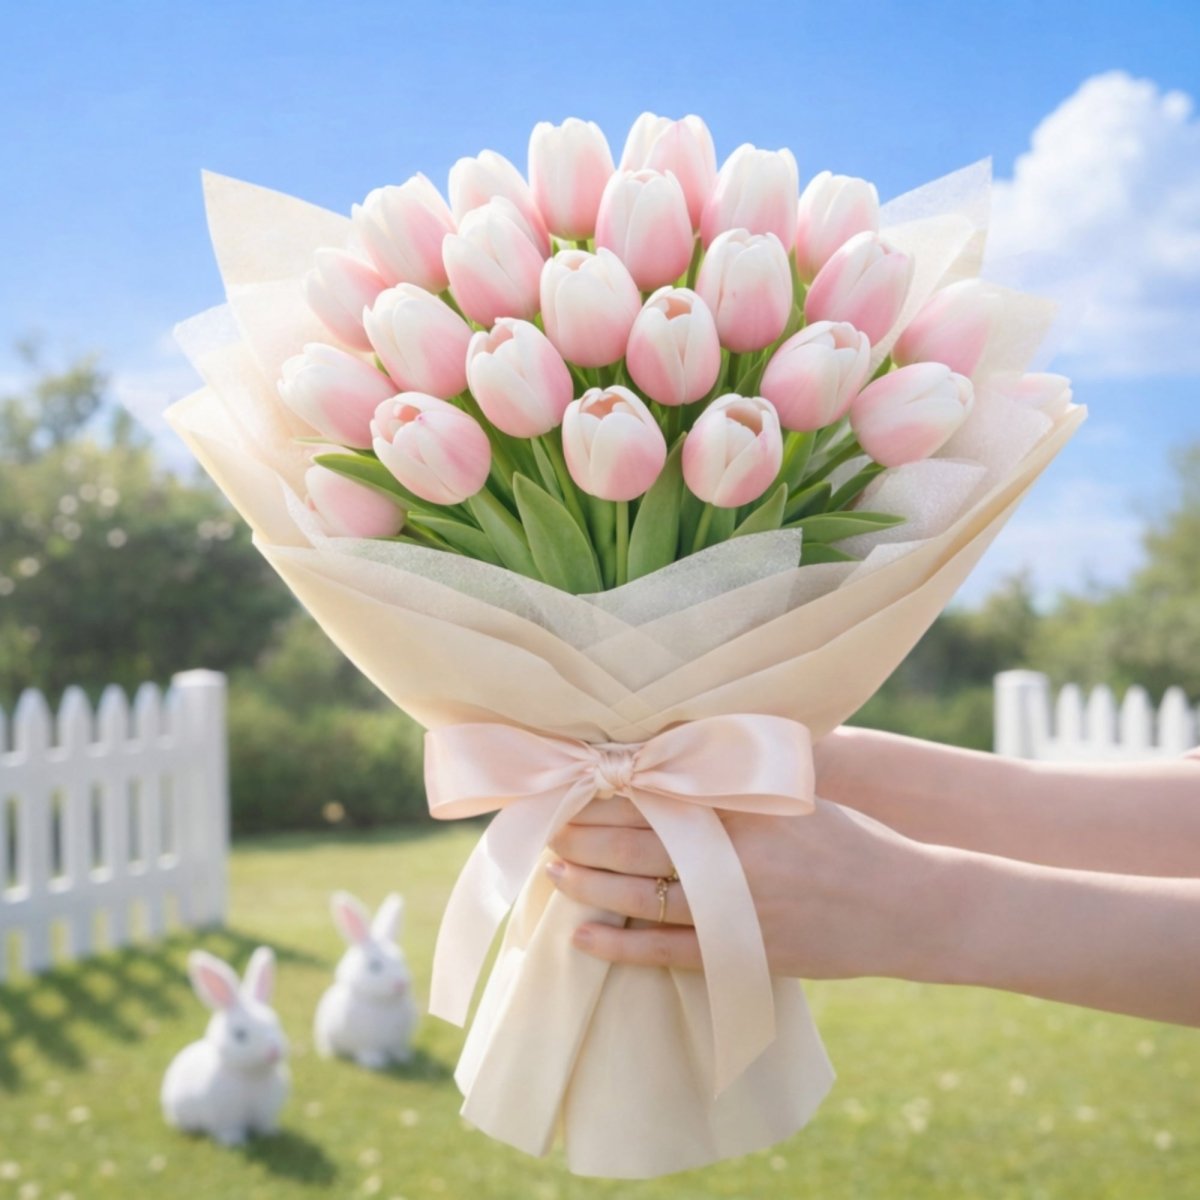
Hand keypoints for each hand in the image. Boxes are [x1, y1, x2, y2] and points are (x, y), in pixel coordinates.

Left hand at [546, 794, 947, 979]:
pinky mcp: (741, 955)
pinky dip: (621, 944)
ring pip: (642, 894)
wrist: (906, 907)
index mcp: (746, 809)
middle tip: (546, 820)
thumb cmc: (850, 839)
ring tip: (551, 867)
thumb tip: (671, 751)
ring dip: (590, 881)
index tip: (571, 779)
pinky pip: (666, 952)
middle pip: (638, 841)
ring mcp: (737, 911)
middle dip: (585, 830)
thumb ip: (733, 780)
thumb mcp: (793, 794)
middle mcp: (735, 858)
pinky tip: (582, 935)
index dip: (608, 789)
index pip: (658, 793)